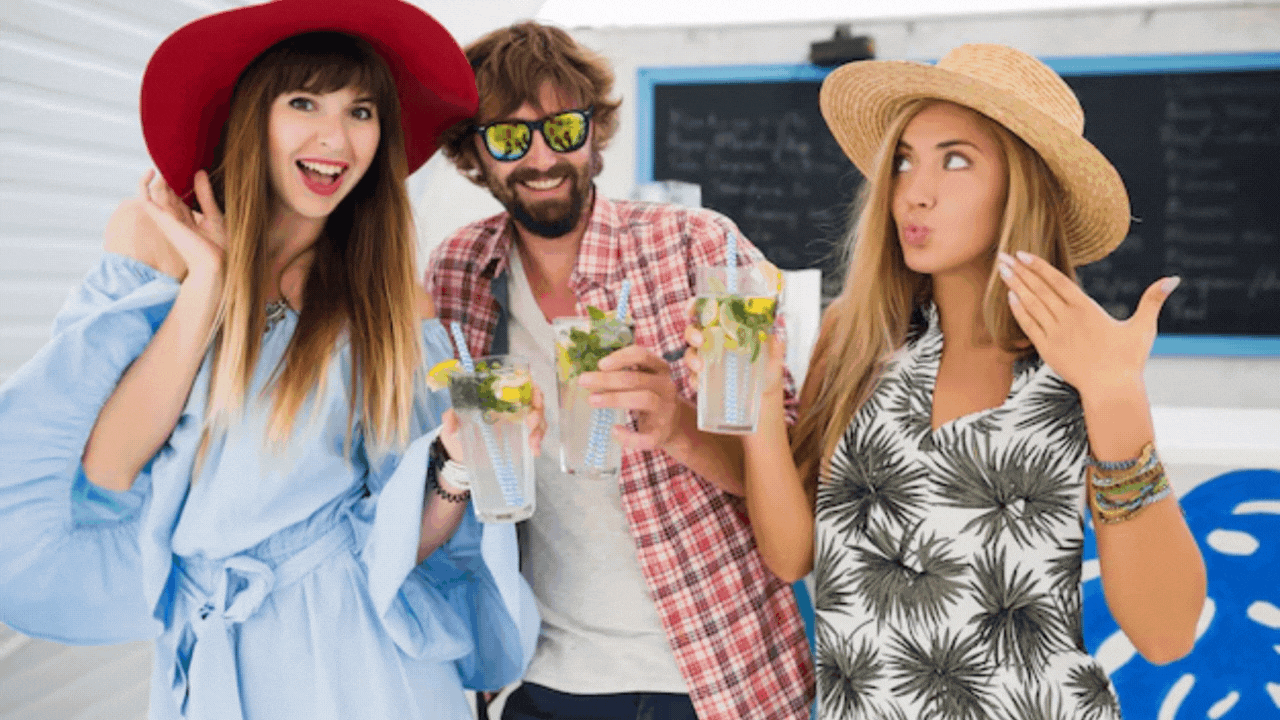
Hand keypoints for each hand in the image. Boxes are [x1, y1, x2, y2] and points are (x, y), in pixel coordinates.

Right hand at [136, 169, 225, 280]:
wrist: (215, 264)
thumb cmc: (219, 248)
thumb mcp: (214, 216)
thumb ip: (205, 195)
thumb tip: (200, 172)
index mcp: (188, 220)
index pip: (180, 197)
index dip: (180, 181)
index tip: (186, 164)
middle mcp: (175, 219)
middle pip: (168, 192)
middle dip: (171, 176)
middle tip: (177, 157)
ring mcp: (167, 218)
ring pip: (157, 192)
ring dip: (161, 176)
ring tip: (168, 158)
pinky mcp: (162, 219)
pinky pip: (146, 198)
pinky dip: (144, 184)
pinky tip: (152, 171)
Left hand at [439, 384, 546, 462]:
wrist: (461, 453)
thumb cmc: (460, 429)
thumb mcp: (454, 421)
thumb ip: (451, 417)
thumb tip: (449, 420)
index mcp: (498, 394)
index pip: (519, 382)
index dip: (529, 385)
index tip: (533, 392)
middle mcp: (511, 404)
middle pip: (534, 399)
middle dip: (537, 409)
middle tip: (531, 422)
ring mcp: (518, 420)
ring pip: (538, 417)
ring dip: (539, 428)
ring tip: (533, 442)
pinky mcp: (521, 436)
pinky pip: (535, 434)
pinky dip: (537, 442)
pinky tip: (535, 451)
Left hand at [578, 344, 686, 451]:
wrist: (674, 424)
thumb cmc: (650, 396)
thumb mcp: (644, 379)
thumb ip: (623, 374)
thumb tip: (591, 376)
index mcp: (660, 370)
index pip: (643, 356)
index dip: (621, 358)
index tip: (600, 364)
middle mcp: (666, 387)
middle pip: (637, 379)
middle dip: (607, 379)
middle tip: (583, 381)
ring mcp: (666, 410)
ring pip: (644, 400)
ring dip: (615, 399)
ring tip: (592, 400)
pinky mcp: (662, 434)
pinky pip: (646, 437)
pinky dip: (629, 436)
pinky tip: (614, 430)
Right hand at [682, 298, 786, 397]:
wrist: (764, 392)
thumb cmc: (767, 367)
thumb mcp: (774, 355)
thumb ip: (777, 345)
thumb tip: (780, 335)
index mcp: (726, 328)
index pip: (707, 313)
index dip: (694, 306)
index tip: (692, 307)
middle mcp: (713, 341)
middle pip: (693, 330)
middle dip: (692, 333)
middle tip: (700, 340)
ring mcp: (706, 360)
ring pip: (690, 353)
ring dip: (691, 358)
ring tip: (700, 366)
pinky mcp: (704, 379)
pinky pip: (693, 377)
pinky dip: (694, 379)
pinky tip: (699, 382)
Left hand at [997, 251, 1178, 394]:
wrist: (1111, 390)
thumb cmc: (1129, 360)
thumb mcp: (1145, 328)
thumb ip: (1153, 300)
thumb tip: (1174, 278)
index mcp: (1087, 310)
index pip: (1058, 281)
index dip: (1039, 266)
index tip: (1023, 253)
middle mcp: (1067, 319)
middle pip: (1039, 289)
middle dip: (1020, 271)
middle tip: (1002, 255)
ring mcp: (1055, 335)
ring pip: (1031, 305)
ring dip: (1015, 286)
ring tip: (1001, 270)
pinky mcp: (1048, 350)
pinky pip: (1029, 326)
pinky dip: (1019, 311)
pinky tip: (1009, 298)